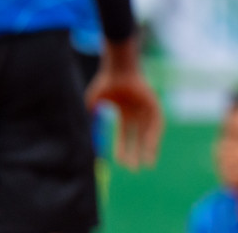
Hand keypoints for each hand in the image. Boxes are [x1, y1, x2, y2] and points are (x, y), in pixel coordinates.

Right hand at [85, 38, 163, 168]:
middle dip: (137, 152)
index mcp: (124, 112)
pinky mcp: (153, 103)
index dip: (123, 149)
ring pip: (149, 131)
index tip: (122, 164)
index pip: (125, 135)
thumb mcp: (92, 103)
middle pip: (138, 136)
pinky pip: (157, 122)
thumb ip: (89, 118)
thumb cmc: (104, 82)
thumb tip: (80, 135)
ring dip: (149, 147)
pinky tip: (150, 146)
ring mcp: (145, 107)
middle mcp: (136, 111)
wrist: (117, 68)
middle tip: (135, 169)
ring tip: (147, 162)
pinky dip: (154, 135)